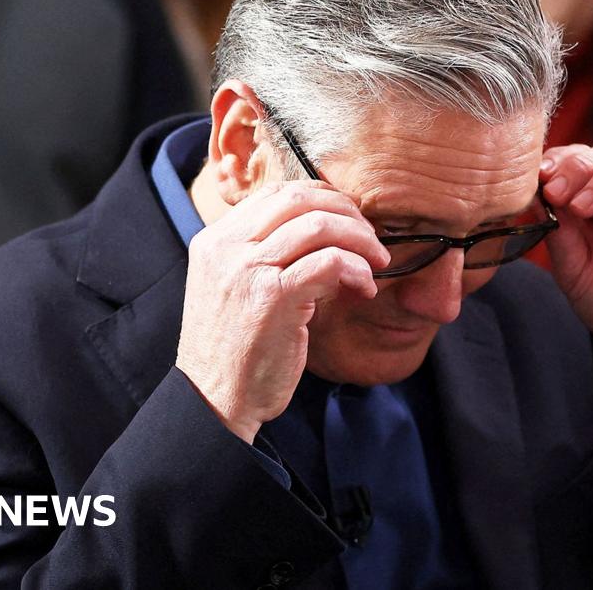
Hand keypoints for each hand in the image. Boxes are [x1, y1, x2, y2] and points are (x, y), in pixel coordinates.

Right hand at [175, 181, 389, 443]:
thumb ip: (265, 255)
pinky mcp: (272, 297)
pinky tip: (364, 288)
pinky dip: (357, 269)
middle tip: (371, 239)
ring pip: (319, 225)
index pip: (277, 192)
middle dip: (347, 212)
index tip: (350, 220)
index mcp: (216, 240)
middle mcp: (226, 247)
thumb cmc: (236, 349)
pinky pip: (329, 262)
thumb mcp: (236, 288)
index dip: (323, 198)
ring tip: (376, 262)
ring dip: (359, 240)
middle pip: (300, 198)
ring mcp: (247, 269)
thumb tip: (322, 229)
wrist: (215, 400)